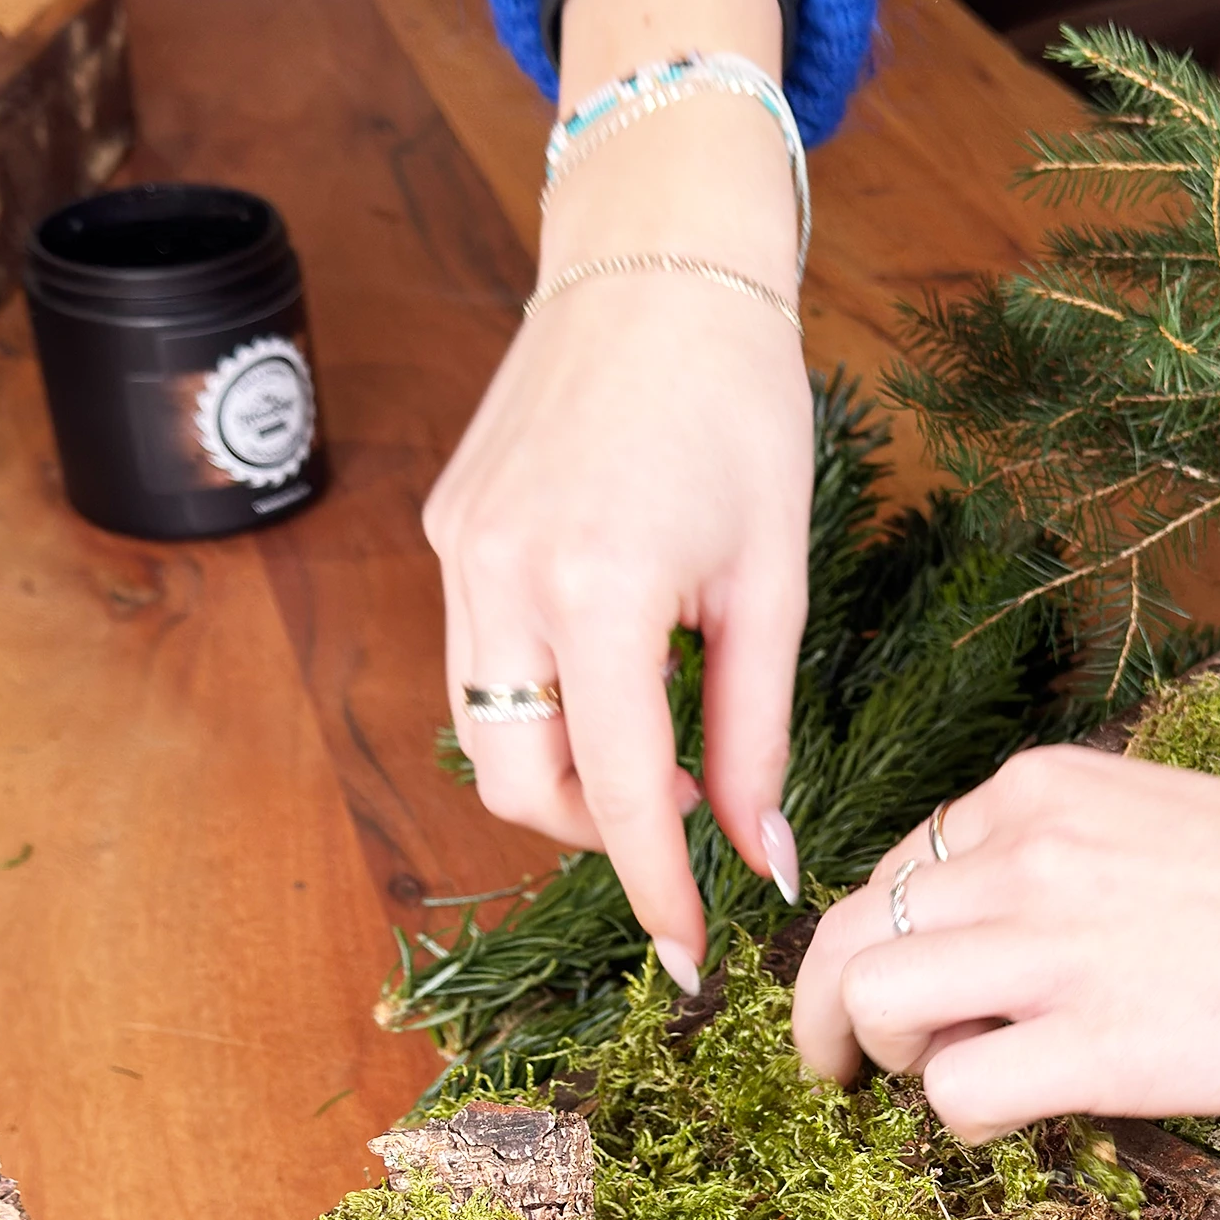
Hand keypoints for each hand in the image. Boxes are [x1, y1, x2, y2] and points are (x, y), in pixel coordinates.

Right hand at [422, 0, 810, 984]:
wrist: (656, 261)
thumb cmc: (740, 406)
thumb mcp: (772, 579)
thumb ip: (757, 732)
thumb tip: (764, 859)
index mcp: (600, 587)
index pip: (618, 791)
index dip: (657, 888)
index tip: (693, 958)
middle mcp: (504, 576)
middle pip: (522, 785)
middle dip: (597, 831)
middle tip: (680, 813)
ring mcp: (459, 552)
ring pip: (486, 731)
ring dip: (564, 770)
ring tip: (652, 740)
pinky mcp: (447, 528)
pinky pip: (478, 659)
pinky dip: (542, 696)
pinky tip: (612, 660)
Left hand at [791, 746, 1219, 1137]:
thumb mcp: (1157, 818)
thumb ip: (1064, 855)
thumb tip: (996, 930)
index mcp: (1041, 791)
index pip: (897, 867)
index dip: (876, 939)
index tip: (891, 989)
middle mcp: (1026, 854)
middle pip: (848, 933)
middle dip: (822, 1010)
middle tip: (838, 1066)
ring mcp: (1054, 949)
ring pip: (870, 1001)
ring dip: (882, 1058)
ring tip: (933, 1084)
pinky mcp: (1094, 1046)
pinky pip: (953, 1093)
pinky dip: (960, 1116)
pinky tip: (1013, 1114)